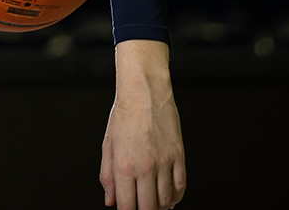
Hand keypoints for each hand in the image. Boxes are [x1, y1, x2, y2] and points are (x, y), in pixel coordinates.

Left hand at [101, 39, 184, 208]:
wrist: (145, 91)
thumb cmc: (125, 114)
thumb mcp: (108, 145)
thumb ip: (108, 176)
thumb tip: (110, 200)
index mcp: (124, 165)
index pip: (127, 206)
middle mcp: (145, 166)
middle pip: (148, 207)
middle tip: (140, 207)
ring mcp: (164, 162)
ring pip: (165, 200)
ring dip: (159, 206)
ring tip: (153, 203)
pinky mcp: (179, 155)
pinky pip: (180, 186)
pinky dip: (176, 197)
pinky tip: (169, 198)